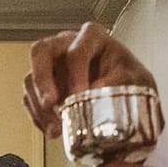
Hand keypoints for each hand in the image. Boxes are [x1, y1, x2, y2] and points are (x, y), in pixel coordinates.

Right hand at [24, 23, 156, 136]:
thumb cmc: (131, 80)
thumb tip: (94, 93)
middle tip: (50, 103)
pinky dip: (38, 116)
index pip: (76, 50)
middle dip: (42, 80)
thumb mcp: (137, 80)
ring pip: (32, 78)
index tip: (80, 95)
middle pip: (41, 52)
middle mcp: (67, 46)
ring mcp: (53, 65)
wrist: (129, 96)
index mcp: (92, 37)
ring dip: (40, 106)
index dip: (76, 74)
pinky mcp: (45, 86)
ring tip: (55, 128)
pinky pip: (30, 98)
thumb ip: (119, 82)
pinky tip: (51, 129)